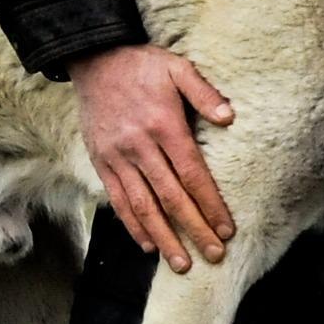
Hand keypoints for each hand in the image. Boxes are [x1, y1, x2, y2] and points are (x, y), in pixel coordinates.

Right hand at [73, 44, 235, 270]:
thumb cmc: (142, 65)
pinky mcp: (101, 162)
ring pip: (142, 206)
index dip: (210, 204)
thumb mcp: (177, 67)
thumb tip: (229, 117)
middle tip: (214, 255)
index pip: (192, 174)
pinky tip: (148, 244)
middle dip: (194, 229)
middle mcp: (139, 146)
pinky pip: (117, 200)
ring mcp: (117, 157)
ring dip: (164, 237)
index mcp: (163, 125)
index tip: (227, 228)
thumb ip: (204, 93)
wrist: (93, 60)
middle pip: (171, 197)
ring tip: (182, 263)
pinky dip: (132, 225)